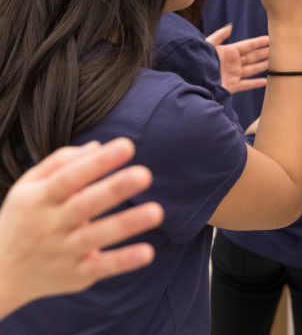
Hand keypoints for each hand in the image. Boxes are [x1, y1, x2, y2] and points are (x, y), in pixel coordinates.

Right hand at [0, 138, 163, 317]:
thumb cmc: (23, 219)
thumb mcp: (28, 187)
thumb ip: (61, 162)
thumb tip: (98, 147)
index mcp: (39, 199)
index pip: (68, 177)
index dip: (97, 163)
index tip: (127, 146)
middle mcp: (49, 225)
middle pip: (84, 205)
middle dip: (114, 189)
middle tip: (145, 174)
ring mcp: (62, 252)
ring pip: (95, 237)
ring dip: (126, 225)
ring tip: (157, 212)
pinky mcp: (74, 275)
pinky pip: (100, 267)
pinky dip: (123, 261)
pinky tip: (148, 252)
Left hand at [206, 24, 270, 93]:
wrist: (192, 79)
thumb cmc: (199, 61)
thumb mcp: (208, 45)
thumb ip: (219, 36)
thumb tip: (230, 26)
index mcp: (228, 52)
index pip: (247, 46)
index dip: (258, 42)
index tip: (270, 38)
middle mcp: (232, 63)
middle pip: (252, 57)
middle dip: (264, 53)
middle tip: (277, 49)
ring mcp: (233, 74)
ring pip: (252, 69)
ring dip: (263, 66)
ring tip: (275, 63)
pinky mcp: (231, 86)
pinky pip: (246, 84)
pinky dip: (256, 83)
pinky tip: (266, 81)